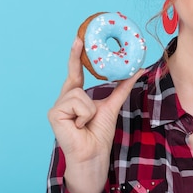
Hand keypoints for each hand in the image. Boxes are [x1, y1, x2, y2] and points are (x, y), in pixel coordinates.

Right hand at [47, 37, 143, 192]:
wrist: (93, 154)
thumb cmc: (99, 134)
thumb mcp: (112, 105)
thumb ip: (122, 87)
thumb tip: (139, 70)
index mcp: (75, 96)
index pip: (75, 72)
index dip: (75, 56)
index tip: (79, 39)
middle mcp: (63, 99)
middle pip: (75, 77)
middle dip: (75, 61)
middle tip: (79, 44)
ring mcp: (57, 106)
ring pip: (79, 92)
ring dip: (89, 110)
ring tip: (85, 123)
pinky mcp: (54, 113)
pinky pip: (77, 102)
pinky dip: (84, 115)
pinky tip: (79, 127)